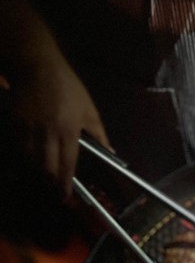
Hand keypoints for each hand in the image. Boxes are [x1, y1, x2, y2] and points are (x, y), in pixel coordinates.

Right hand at [10, 54, 110, 195]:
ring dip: (36, 172)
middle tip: (53, 191)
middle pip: (46, 167)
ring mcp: (30, 128)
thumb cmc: (68, 88)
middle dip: (50, 183)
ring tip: (43, 178)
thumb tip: (112, 153)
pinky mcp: (15, 122)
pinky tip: (30, 161)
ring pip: (30, 160)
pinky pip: (19, 147)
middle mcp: (49, 132)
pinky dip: (24, 157)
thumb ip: (99, 134)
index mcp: (69, 130)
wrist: (37, 66)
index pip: (67, 163)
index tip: (66, 196)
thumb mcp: (89, 110)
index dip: (65, 183)